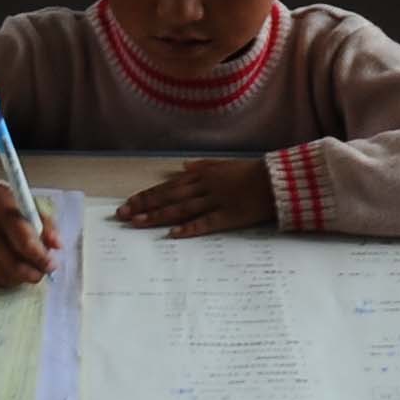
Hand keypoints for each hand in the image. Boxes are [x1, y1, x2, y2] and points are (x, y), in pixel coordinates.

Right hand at [0, 184, 58, 286]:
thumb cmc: (9, 208)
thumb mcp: (30, 207)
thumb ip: (47, 225)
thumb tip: (58, 246)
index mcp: (5, 216)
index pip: (25, 243)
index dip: (41, 258)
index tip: (52, 264)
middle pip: (14, 266)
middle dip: (34, 273)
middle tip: (44, 271)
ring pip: (5, 277)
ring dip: (23, 278)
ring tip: (30, 268)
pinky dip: (10, 279)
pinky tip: (15, 269)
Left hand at [117, 158, 274, 236]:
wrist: (277, 180)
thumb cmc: (250, 172)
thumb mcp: (224, 164)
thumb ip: (202, 165)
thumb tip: (183, 167)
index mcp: (202, 175)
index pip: (167, 187)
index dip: (146, 196)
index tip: (128, 204)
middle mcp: (204, 187)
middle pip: (169, 197)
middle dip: (144, 207)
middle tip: (123, 215)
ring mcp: (216, 202)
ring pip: (181, 209)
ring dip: (158, 217)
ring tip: (138, 223)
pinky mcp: (229, 217)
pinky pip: (206, 223)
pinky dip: (190, 228)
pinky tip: (173, 235)